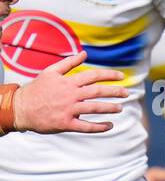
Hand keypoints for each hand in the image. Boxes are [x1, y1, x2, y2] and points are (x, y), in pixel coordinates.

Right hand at [12, 53, 127, 133]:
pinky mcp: (65, 123)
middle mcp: (70, 95)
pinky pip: (86, 126)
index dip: (109, 75)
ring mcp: (68, 109)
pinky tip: (109, 125)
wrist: (20, 107)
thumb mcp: (50, 72)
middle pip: (98, 91)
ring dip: (110, 108)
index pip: (93, 76)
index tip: (121, 76)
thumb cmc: (37, 89)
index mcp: (67, 82)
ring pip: (94, 108)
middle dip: (115, 91)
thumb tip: (84, 54)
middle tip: (126, 93)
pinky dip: (99, 127)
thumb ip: (68, 63)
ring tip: (120, 108)